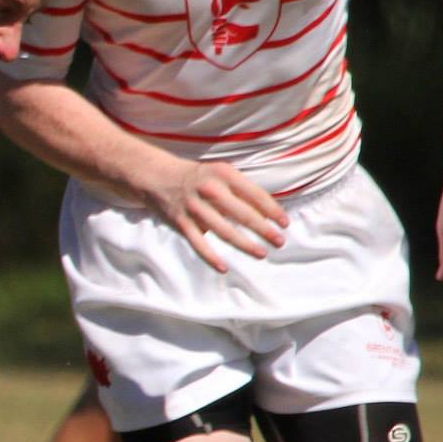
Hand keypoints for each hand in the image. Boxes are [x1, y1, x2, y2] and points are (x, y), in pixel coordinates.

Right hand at [148, 160, 286, 271]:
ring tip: (261, 253)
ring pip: (224, 232)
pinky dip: (210, 257)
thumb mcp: (220, 174)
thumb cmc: (199, 177)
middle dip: (264, 230)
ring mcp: (194, 208)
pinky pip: (198, 244)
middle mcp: (210, 190)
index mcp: (224, 174)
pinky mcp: (181, 223)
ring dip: (245, 244)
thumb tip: (268, 214)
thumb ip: (241, 190)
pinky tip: (224, 268)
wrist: (158, 177)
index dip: (272, 210)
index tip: (284, 224)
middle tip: (280, 242)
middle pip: (243, 214)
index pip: (255, 195)